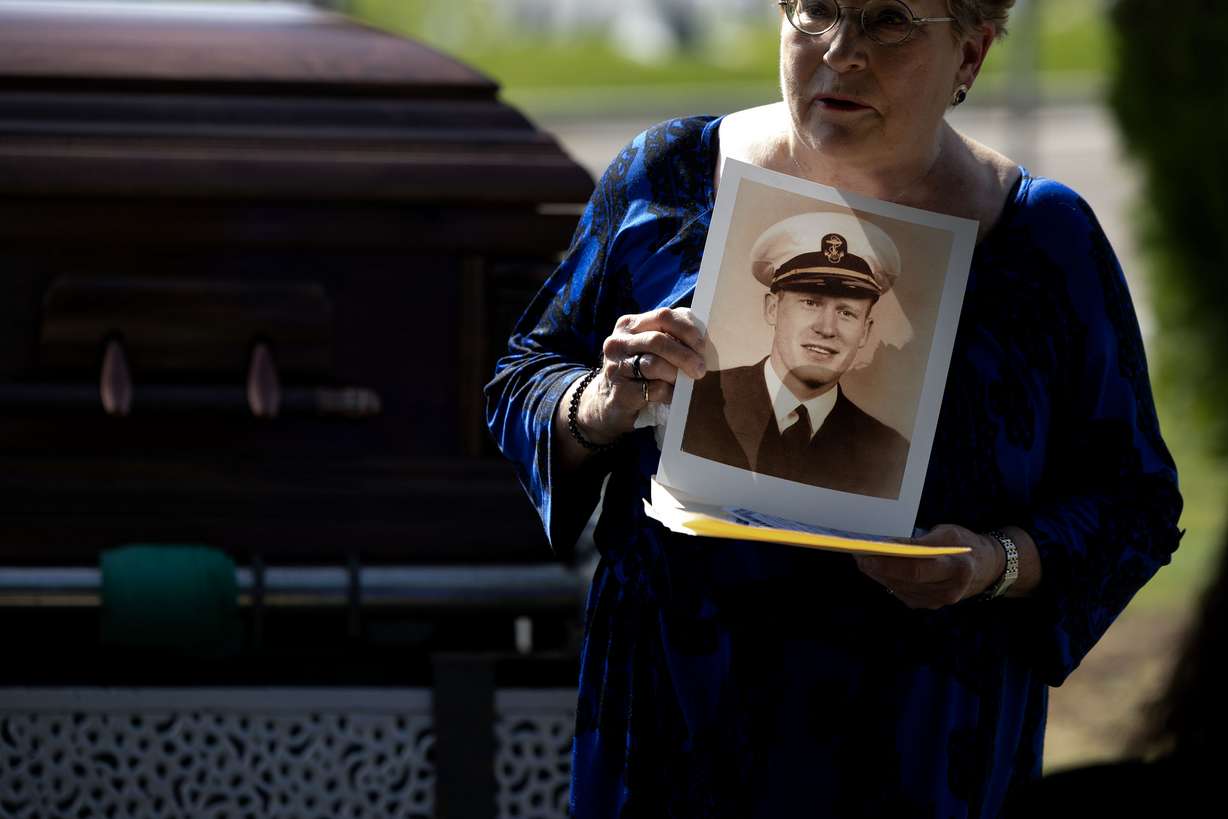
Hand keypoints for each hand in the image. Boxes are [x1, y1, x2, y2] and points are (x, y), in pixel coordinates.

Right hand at [574, 307, 706, 444]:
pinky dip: (669, 393)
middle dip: (685, 355)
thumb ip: (670, 336)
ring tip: (684, 383)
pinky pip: (653, 389)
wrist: (609, 401)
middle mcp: (618, 342)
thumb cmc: (638, 370)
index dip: (687, 330)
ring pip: (654, 365)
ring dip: (676, 375)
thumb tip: (702, 337)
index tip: (702, 346)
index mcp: (629, 325)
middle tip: (700, 369)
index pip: (663, 316)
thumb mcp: (649, 347)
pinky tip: (671, 395)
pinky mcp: (619, 392)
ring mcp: (615, 367)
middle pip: (658, 340)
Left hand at [853, 524, 1005, 609]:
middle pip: (906, 581)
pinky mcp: (929, 605)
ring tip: (862, 560)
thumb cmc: (964, 545)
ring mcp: (939, 601)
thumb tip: (888, 543)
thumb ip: (920, 541)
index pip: (918, 568)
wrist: (986, 568)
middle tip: (858, 556)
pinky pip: (902, 593)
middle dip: (879, 569)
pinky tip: (875, 569)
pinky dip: (887, 580)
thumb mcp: (947, 534)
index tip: (868, 553)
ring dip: (879, 575)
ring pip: (900, 589)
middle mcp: (949, 590)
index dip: (890, 562)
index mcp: (957, 569)